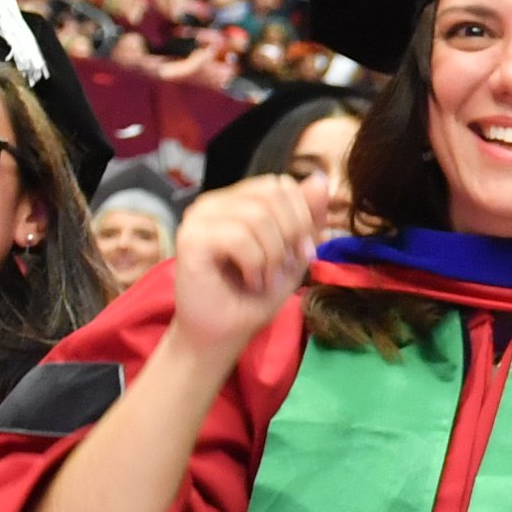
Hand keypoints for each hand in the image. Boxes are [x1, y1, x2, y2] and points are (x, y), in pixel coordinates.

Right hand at [164, 175, 322, 364]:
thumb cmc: (255, 295)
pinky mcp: (190, 239)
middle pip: (273, 194)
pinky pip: (239, 237)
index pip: (282, 185)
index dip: (304, 217)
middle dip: (292, 234)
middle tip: (285, 266)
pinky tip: (250, 281)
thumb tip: (320, 178)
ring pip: (258, 216)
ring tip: (265, 277)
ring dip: (273, 255)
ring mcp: (198, 218)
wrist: (225, 332)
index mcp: (236, 200)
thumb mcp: (293, 252)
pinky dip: (256, 264)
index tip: (304, 252)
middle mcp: (214, 203)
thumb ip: (307, 217)